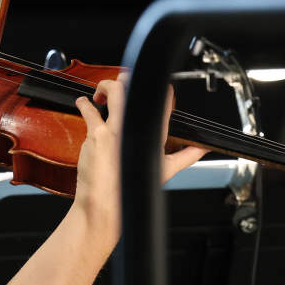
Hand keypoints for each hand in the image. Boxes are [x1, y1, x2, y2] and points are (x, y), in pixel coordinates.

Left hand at [74, 72, 207, 249]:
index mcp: (154, 135)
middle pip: (132, 87)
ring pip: (113, 92)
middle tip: (118, 83)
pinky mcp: (96, 135)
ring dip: (103, 87)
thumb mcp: (165, 171)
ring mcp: (115, 130)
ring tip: (98, 95)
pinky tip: (83, 104)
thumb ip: (186, 156)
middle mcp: (135, 129)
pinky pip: (88, 110)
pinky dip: (83, 104)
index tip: (148, 85)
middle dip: (124, 78)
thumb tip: (202, 149)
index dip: (158, 87)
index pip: (162, 100)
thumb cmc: (129, 190)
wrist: (105, 207)